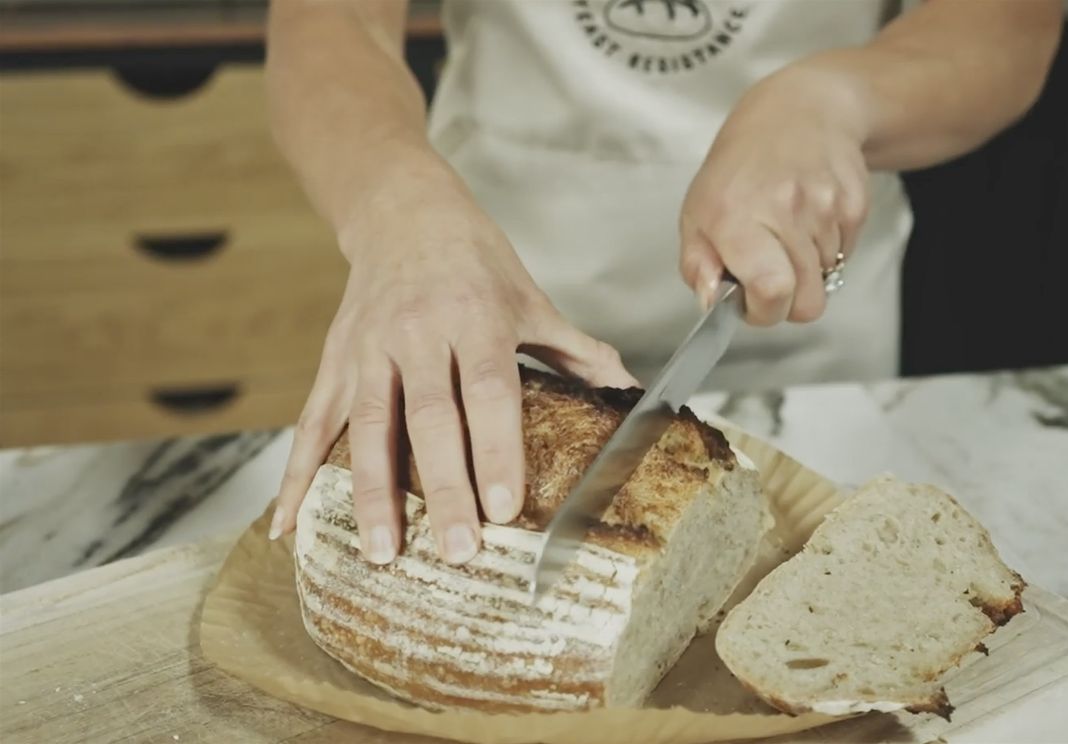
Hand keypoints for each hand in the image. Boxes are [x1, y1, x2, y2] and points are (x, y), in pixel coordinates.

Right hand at [268, 165, 636, 564]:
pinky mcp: (333, 360)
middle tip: (457, 550)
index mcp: (475, 319)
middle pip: (430, 418)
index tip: (505, 508)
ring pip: (369, 426)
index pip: (488, 393)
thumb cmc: (474, 259)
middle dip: (442, 488)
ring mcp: (368, 348)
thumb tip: (627, 390)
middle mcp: (418, 334)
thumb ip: (574, 350)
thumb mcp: (530, 297)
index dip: (496, 451)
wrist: (401, 210)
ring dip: (372, 493)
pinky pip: (313, 422)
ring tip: (383, 551)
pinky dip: (297, 475)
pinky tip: (288, 522)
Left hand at [679, 65, 870, 324]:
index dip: (764, 312)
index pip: (772, 292)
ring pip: (826, 281)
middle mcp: (786, 211)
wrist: (801, 112)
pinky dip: (826, 249)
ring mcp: (825, 208)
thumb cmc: (740, 167)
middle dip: (786, 301)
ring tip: (786, 232)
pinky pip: (844, 256)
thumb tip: (709, 303)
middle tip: (768, 273)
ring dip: (805, 270)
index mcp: (738, 218)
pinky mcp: (855, 206)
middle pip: (806, 304)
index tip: (751, 302)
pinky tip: (808, 218)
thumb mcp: (697, 213)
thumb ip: (697, 266)